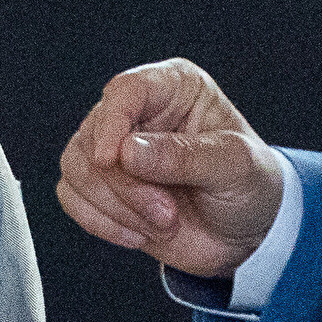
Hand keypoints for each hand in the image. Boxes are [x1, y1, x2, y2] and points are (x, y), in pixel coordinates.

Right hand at [56, 58, 284, 280]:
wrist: (248, 234)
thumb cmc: (250, 185)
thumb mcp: (235, 167)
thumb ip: (185, 157)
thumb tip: (129, 151)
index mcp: (174, 87)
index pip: (126, 90)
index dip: (113, 123)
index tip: (114, 160)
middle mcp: (139, 112)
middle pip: (94, 135)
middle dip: (126, 185)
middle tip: (167, 214)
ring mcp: (116, 150)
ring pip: (77, 167)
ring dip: (116, 207)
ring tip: (162, 224)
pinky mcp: (102, 186)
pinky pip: (72, 197)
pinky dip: (101, 221)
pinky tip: (138, 233)